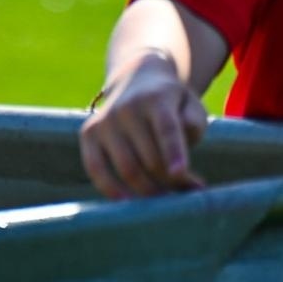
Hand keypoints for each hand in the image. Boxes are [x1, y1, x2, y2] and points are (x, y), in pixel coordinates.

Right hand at [79, 51, 207, 199]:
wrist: (137, 80)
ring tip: (165, 198)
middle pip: (150, 158)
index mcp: (157, 98)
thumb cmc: (171, 104)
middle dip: (170, 182)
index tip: (180, 174)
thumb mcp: (191, 106)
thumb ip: (193, 127)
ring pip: (127, 168)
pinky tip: (125, 201)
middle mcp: (127, 108)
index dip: (173, 151)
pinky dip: (108, 188)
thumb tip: (180, 162)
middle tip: (187, 193)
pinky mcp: (89, 132)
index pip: (166, 128)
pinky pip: (95, 167)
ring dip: (148, 191)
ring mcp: (105, 120)